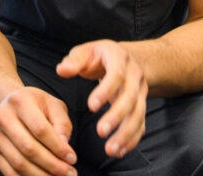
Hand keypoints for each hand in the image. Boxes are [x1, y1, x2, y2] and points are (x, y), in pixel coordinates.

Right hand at [0, 85, 76, 175]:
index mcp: (20, 101)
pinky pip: (10, 172)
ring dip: (41, 175)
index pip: (41, 129)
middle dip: (52, 165)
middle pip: (29, 148)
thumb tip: (65, 146)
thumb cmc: (36, 106)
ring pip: (19, 163)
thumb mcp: (53, 105)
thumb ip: (62, 124)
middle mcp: (2, 117)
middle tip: (70, 173)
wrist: (8, 106)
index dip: (58, 147)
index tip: (73, 159)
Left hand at [56, 40, 147, 158]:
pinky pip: (140, 124)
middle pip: (130, 98)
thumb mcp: (85, 51)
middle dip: (117, 117)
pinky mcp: (141, 105)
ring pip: (138, 114)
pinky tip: (119, 151)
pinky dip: (132, 139)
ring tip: (110, 150)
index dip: (106, 91)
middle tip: (101, 132)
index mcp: (119, 58)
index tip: (91, 107)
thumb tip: (61, 70)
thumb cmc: (99, 56)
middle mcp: (134, 75)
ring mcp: (141, 91)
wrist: (126, 58)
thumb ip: (73, 61)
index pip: (116, 75)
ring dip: (126, 134)